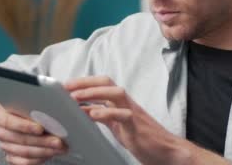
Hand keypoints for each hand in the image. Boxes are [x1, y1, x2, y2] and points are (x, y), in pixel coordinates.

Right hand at [0, 98, 67, 164]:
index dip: (25, 126)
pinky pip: (24, 162)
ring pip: (24, 152)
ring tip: (60, 147)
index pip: (8, 121)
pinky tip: (50, 154)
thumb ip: (33, 97)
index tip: (41, 128)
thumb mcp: (23, 94)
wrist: (9, 111)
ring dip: (44, 151)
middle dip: (42, 141)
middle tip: (58, 141)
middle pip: (20, 139)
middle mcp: (1, 131)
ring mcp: (5, 144)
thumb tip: (53, 95)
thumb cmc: (20, 102)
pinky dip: (38, 159)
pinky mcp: (11, 155)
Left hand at [65, 76, 189, 164]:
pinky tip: (93, 114)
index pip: (102, 83)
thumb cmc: (140, 137)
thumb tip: (81, 110)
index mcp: (121, 103)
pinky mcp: (137, 126)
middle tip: (66, 88)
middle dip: (85, 82)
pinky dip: (107, 112)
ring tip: (76, 98)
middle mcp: (127, 103)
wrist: (166, 150)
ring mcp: (133, 113)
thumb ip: (101, 116)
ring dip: (94, 93)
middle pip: (107, 82)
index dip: (84, 82)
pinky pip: (123, 115)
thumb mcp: (116, 125)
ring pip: (116, 93)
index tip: (66, 85)